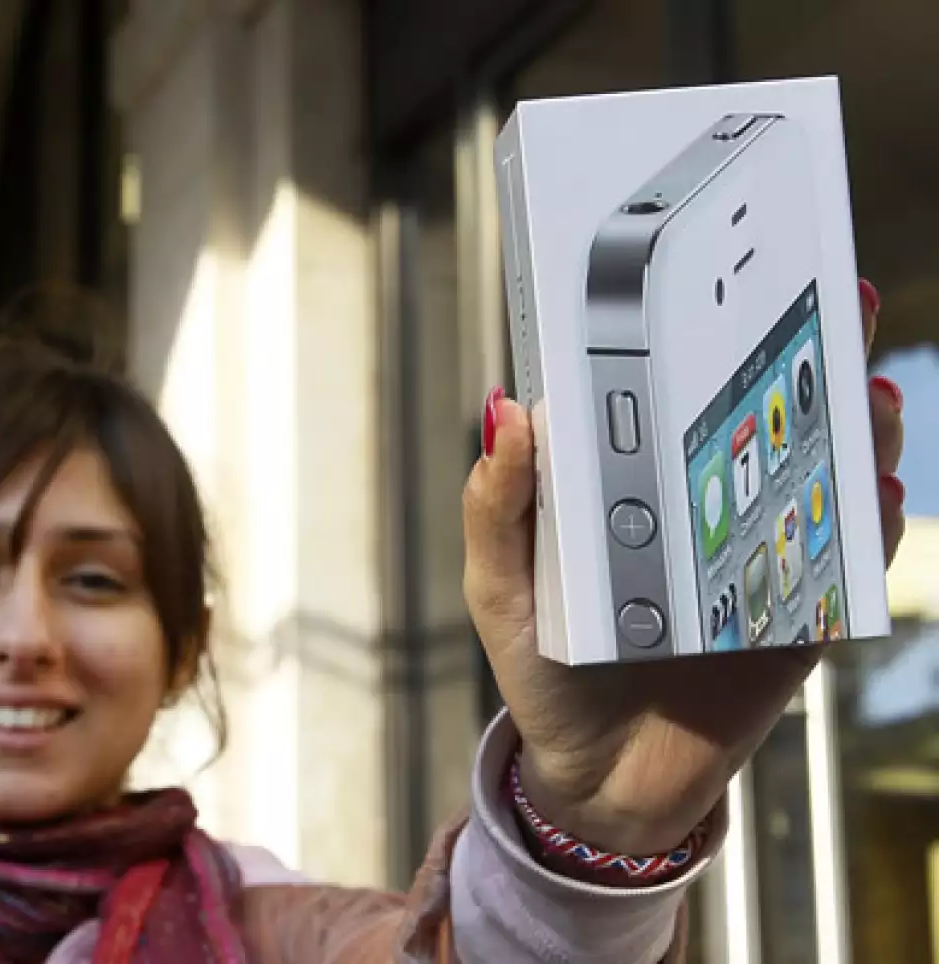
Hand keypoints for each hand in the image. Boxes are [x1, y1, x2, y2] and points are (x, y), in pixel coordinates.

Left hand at [462, 279, 904, 857]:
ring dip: (855, 425)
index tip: (724, 264)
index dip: (702, 325)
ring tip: (867, 390)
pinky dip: (869, 518)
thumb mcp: (498, 585)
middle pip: (768, 409)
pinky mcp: (799, 613)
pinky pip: (848, 556)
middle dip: (811, 349)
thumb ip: (497, 506)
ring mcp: (757, 552)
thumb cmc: (542, 668)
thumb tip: (507, 410)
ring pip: (824, 470)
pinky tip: (876, 485)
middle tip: (837, 296)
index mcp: (630, 484)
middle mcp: (702, 503)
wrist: (598, 778)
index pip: (672, 390)